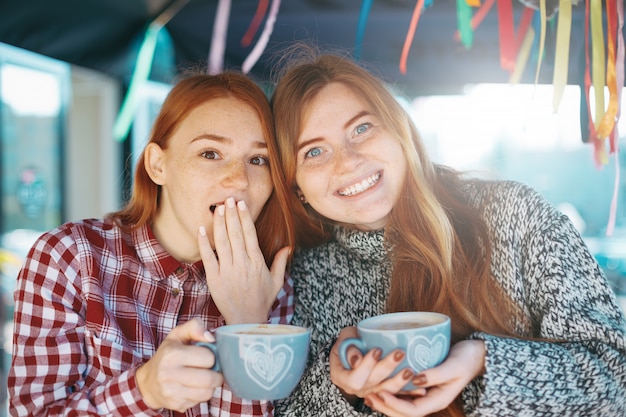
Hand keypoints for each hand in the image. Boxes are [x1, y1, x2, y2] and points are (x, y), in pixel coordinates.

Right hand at [135, 318, 223, 411]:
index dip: (211, 356)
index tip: (206, 356)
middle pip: (209, 378)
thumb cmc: (167, 355)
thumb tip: (211, 337)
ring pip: (207, 392)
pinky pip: (200, 401)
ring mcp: (171, 392)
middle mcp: (169, 374)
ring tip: (204, 378)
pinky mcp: (176, 405)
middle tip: (212, 369)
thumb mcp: (177, 335)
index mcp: (172, 354)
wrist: (148, 382)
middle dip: (216, 374)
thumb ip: (194, 327)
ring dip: (211, 385)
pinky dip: (201, 394)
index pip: (208, 357)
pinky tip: (194, 387)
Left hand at [198, 197, 289, 323]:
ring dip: (219, 223)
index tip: (241, 205)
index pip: (250, 234)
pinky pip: (208, 257)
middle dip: (231, 214)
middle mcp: (242, 264)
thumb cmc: (262, 302)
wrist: (245, 321)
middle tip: (228, 199)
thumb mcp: (276, 282)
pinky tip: (201, 229)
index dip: (245, 218)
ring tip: (218, 208)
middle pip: (235, 234)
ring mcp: (227, 271)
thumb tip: (287, 247)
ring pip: (222, 242)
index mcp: (257, 263)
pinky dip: (204, 242)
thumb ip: (281, 263)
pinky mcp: (214, 279)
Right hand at [329, 327, 421, 404]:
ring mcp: (370, 392)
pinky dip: (409, 391)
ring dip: (400, 382)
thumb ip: (348, 346)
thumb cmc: (349, 341)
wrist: (354, 350)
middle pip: (373, 384)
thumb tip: (356, 359)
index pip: (354, 379)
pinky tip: (420, 389)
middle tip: (400, 353)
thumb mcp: (344, 338)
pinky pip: (397, 394)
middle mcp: (356, 388)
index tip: (377, 350)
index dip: (366, 366)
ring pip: (386, 391)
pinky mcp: (383, 392)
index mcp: (342, 377)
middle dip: (387, 368)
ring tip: (410, 371)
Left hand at [364, 340, 485, 416]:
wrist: (477, 354)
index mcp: (439, 399)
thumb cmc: (468, 358)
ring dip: (386, 401)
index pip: (413, 411)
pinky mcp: (424, 384)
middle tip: (367, 395)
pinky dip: (392, 391)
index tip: (380, 393)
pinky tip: (380, 383)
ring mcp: (427, 393)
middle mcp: (431, 400)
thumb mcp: (454, 366)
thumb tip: (416, 380)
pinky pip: (405, 393)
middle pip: (404, 412)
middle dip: (385, 407)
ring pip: (403, 404)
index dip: (395, 404)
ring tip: (368, 392)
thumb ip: (436, 374)